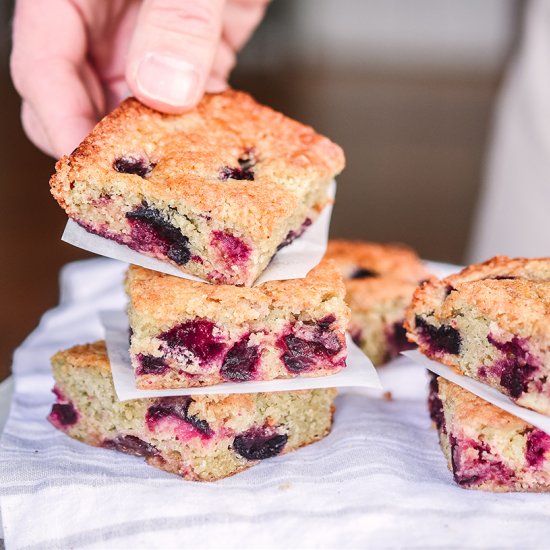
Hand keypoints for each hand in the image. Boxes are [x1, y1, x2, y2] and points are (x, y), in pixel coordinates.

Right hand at [11, 0, 267, 157]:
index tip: (85, 166)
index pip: (43, 66)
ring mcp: (149, 49)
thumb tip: (162, 89)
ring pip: (134, 117)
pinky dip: (198, 132)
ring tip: (176, 177)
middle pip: (79, 104)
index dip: (59, 121)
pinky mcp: (193, 61)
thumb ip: (176, 17)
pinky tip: (213, 151)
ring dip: (154, 149)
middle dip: (101, 147)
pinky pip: (186, 108)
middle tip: (131, 184)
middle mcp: (105, 30)